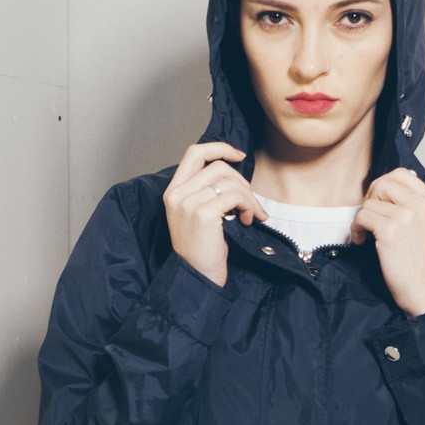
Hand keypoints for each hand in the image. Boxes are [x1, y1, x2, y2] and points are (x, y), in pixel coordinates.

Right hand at [163, 141, 266, 286]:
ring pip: (230, 181)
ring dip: (248, 197)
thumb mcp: (197, 214)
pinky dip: (249, 206)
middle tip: (249, 203)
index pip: (195, 152)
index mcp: (173, 191)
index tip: (239, 155)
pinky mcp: (203, 213)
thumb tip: (236, 173)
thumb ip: (207, 191)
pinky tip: (247, 221)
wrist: (196, 277)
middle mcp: (177, 194)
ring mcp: (188, 203)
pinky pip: (235, 196)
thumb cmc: (202, 249)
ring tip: (251, 214)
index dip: (220, 148)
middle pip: (219, 166)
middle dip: (242, 182)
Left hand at [347, 168, 424, 316]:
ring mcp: (407, 217)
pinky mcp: (390, 231)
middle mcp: (423, 205)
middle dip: (371, 199)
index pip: (401, 174)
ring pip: (370, 201)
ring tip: (367, 234)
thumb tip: (385, 187)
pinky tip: (362, 242)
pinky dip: (356, 229)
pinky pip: (362, 217)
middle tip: (370, 218)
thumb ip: (414, 204)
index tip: (379, 204)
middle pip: (384, 182)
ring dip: (362, 218)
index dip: (383, 187)